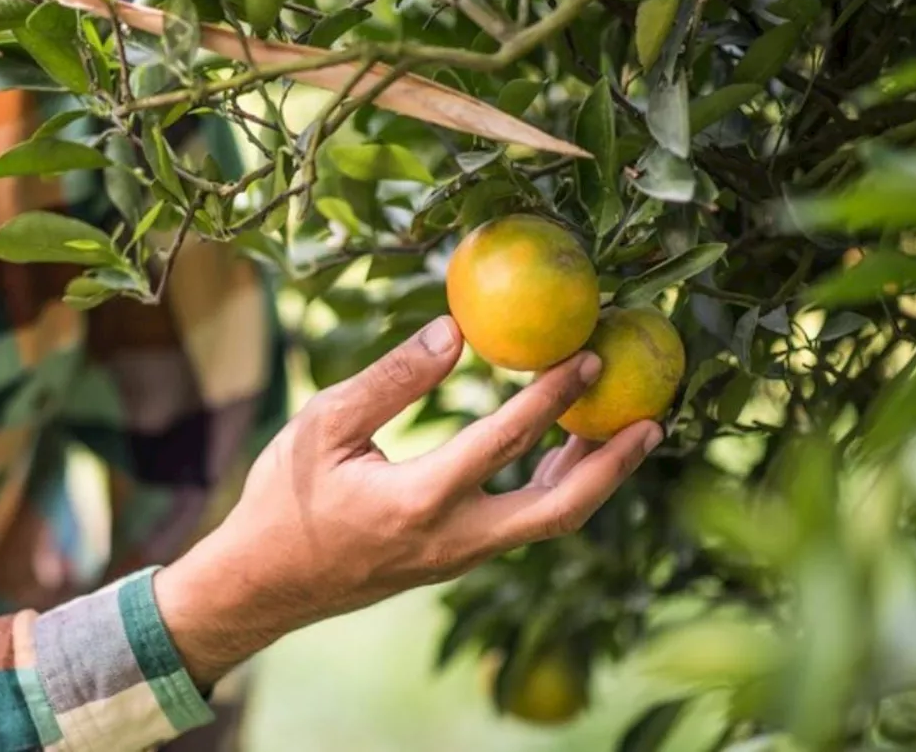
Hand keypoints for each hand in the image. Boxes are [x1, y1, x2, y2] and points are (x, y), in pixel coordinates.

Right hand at [154, 315, 661, 688]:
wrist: (261, 585)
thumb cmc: (282, 499)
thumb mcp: (323, 425)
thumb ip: (392, 379)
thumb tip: (457, 330)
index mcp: (418, 501)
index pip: (505, 441)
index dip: (553, 395)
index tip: (590, 354)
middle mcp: (452, 539)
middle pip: (560, 509)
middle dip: (613, 464)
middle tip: (653, 419)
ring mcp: (456, 558)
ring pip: (546, 523)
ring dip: (591, 479)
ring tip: (624, 431)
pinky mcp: (451, 560)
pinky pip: (521, 526)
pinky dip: (554, 491)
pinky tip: (561, 456)